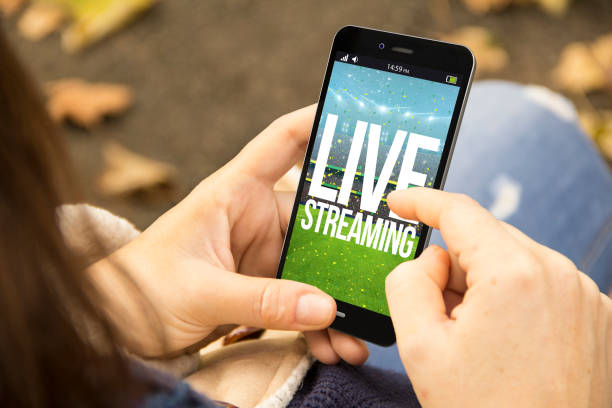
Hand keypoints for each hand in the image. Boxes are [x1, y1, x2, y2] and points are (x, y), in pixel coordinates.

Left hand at [91, 105, 367, 364]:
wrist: (116, 325)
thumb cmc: (141, 288)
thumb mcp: (200, 292)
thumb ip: (260, 300)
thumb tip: (324, 307)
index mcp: (234, 193)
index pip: (283, 142)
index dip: (320, 122)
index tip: (363, 118)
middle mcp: (255, 218)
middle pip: (318, 218)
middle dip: (350, 249)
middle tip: (380, 274)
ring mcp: (262, 255)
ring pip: (317, 267)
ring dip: (338, 300)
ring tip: (357, 337)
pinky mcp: (263, 287)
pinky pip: (302, 300)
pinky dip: (319, 324)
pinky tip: (334, 345)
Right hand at [385, 188, 611, 406]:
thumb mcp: (421, 347)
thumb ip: (409, 282)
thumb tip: (431, 259)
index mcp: (514, 273)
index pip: (459, 212)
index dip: (421, 202)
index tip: (398, 202)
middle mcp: (559, 274)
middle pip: (486, 241)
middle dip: (453, 265)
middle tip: (436, 315)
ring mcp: (585, 296)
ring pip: (513, 262)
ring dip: (484, 286)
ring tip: (475, 342)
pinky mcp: (598, 316)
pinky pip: (541, 285)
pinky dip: (514, 300)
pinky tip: (505, 345)